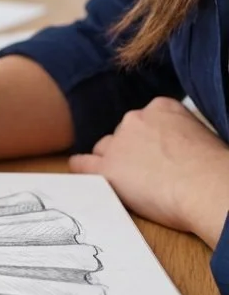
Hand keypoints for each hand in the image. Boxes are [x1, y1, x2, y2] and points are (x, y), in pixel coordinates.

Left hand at [69, 98, 228, 246]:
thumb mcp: (199, 135)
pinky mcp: (107, 169)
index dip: (148, 140)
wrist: (206, 187)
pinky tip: (87, 176)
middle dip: (129, 151)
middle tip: (146, 172)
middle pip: (122, 134)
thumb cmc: (213, 168)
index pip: (143, 121)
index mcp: (161, 107)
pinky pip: (82, 165)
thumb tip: (174, 150)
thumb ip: (177, 134)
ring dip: (111, 161)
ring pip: (104, 149)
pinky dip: (82, 169)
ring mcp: (118, 143)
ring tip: (126, 180)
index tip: (157, 154)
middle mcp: (135, 119)